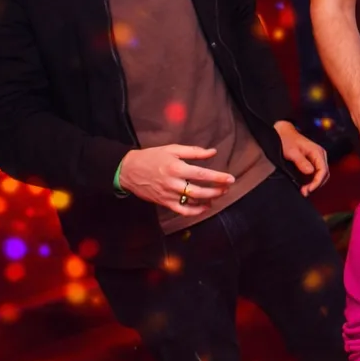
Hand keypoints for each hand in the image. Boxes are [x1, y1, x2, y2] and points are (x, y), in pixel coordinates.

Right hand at [118, 145, 233, 216]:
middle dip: (216, 191)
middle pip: (200, 191)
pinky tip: (204, 207)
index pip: (202, 175)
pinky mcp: (164, 203)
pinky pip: (182, 210)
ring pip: (192, 202)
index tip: (231, 179)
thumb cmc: (152, 157)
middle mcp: (173, 183)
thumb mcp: (172, 149)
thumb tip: (213, 152)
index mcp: (176, 168)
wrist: (128, 170)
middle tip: (227, 188)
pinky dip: (195, 211)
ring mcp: (168, 195)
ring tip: (218, 196)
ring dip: (208, 200)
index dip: (218, 178)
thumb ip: (194, 151)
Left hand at [274, 120, 328, 194]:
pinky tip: (304, 186)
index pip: (323, 170)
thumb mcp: (291, 151)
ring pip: (321, 175)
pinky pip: (316, 174)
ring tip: (303, 191)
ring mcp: (317, 159)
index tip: (308, 190)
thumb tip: (310, 172)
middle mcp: (320, 156)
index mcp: (317, 152)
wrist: (283, 132)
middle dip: (316, 185)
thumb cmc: (286, 140)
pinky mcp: (312, 162)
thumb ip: (301, 162)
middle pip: (324, 175)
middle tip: (304, 192)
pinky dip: (311, 181)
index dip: (317, 182)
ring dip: (314, 184)